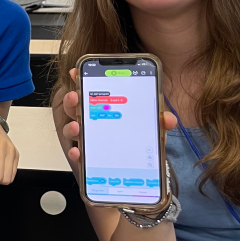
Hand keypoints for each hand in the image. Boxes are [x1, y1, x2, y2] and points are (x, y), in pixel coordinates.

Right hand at [55, 68, 175, 173]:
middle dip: (72, 101)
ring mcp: (92, 139)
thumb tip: (168, 119)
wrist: (146, 167)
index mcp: (109, 107)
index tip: (75, 72)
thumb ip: (160, 119)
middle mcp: (96, 121)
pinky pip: (79, 155)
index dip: (79, 80)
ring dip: (71, 126)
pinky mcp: (91, 158)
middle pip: (77, 108)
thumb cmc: (146, 138)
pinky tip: (78, 152)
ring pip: (73, 129)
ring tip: (77, 127)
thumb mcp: (155, 124)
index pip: (91, 90)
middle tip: (76, 96)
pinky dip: (75, 153)